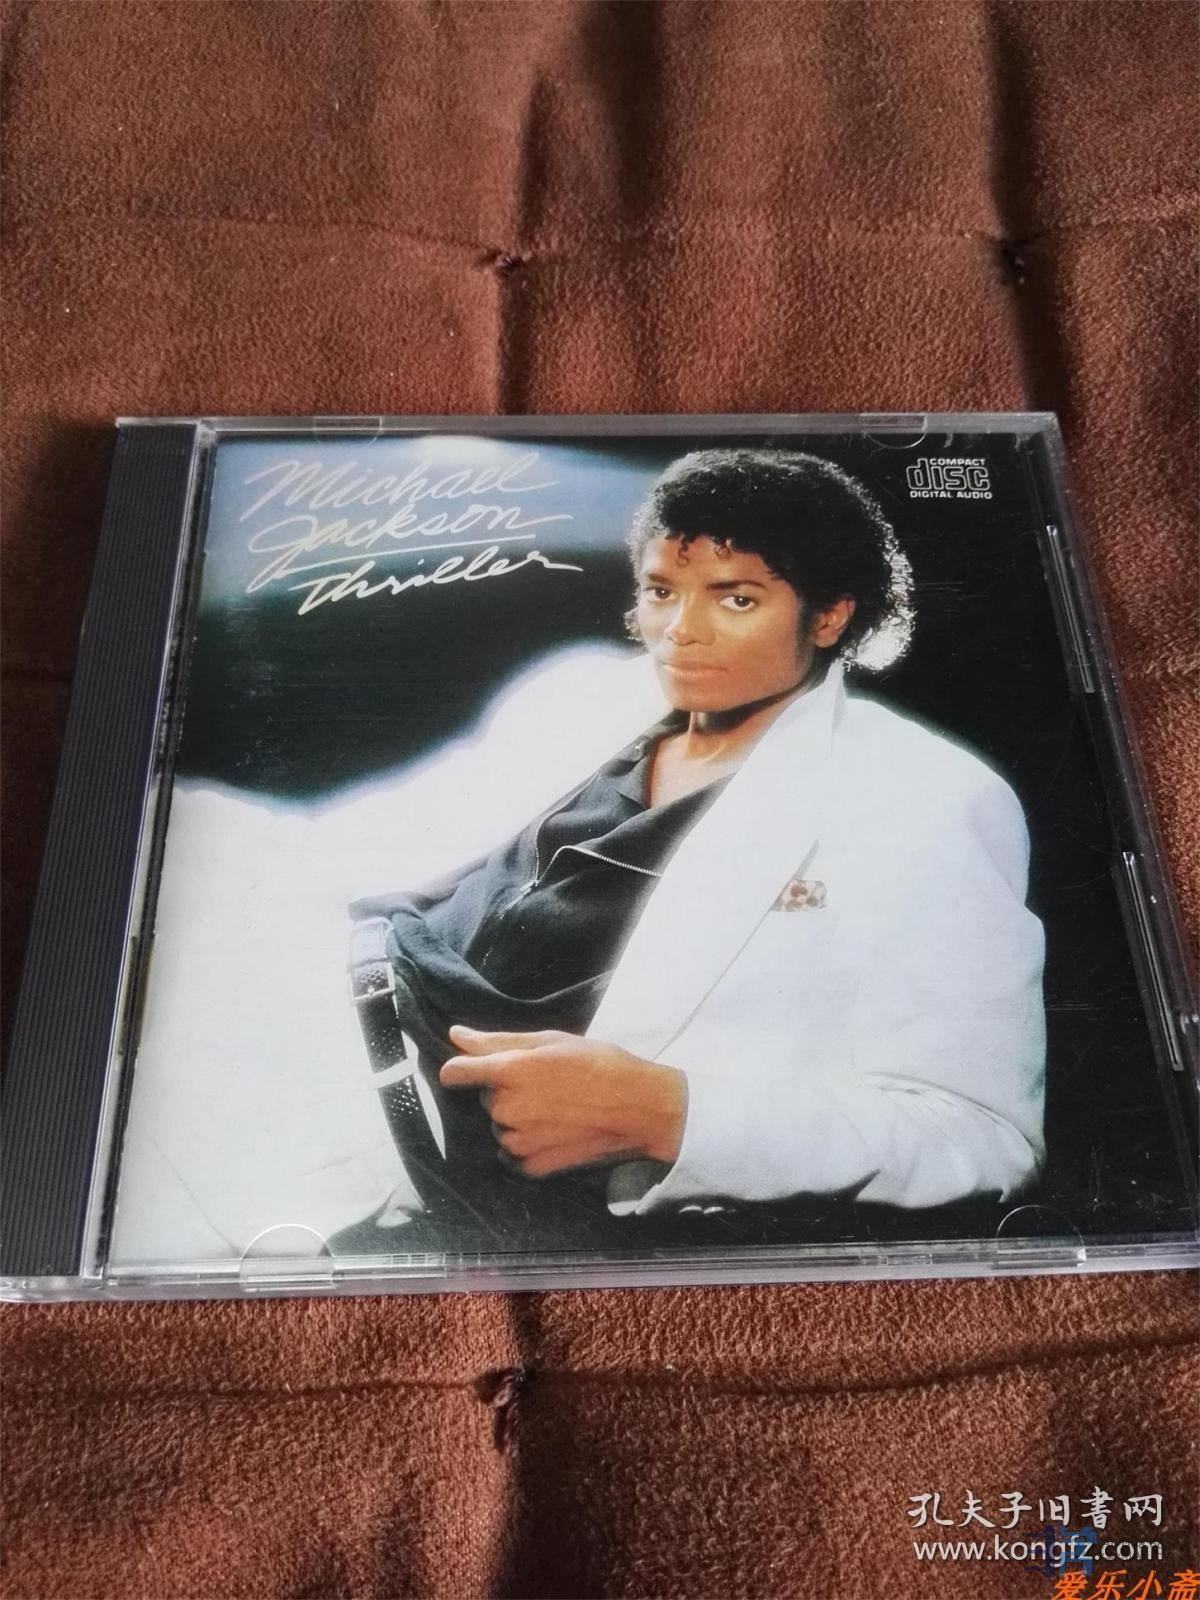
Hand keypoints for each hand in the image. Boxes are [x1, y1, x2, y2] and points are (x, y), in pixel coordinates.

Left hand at [439, 1026, 686, 1178]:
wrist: (640, 1109)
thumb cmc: (600, 1066)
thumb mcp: (551, 1042)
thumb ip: (498, 1041)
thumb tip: (456, 1035)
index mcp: (510, 1072)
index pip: (456, 1072)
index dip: (460, 1070)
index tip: (470, 1071)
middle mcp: (507, 1109)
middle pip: (488, 1098)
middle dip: (508, 1091)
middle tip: (547, 1084)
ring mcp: (518, 1141)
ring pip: (500, 1126)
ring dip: (518, 1119)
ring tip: (557, 1109)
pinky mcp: (531, 1168)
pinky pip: (512, 1154)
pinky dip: (527, 1144)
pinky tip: (555, 1132)